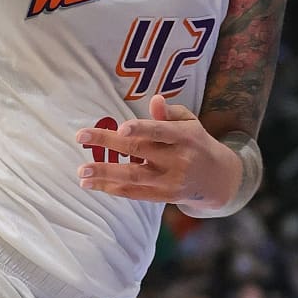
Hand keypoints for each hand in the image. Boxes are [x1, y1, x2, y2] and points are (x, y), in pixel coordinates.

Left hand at [74, 96, 244, 206]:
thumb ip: (169, 113)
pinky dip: (112, 188)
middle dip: (108, 144)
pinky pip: (134, 193)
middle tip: (81, 137)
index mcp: (185, 136)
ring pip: (133, 177)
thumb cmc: (195, 142)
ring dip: (105, 174)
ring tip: (81, 172)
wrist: (216, 178)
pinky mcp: (163, 197)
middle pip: (139, 151)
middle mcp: (178, 160)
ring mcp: (170, 181)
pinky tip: (93, 183)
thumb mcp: (189, 122)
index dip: (141, 129)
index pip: (160, 131)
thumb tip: (155, 100)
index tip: (120, 127)